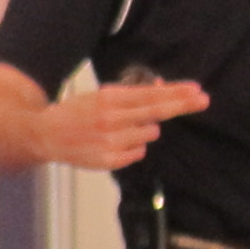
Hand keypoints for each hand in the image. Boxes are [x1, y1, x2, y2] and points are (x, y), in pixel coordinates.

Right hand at [56, 75, 206, 168]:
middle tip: (203, 100)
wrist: (46, 135)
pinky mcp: (110, 161)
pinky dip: (133, 146)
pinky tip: (115, 142)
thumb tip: (161, 87)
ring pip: (150, 133)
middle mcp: (112, 119)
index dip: (175, 93)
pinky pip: (138, 152)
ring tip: (122, 128)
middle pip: (156, 111)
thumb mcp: (101, 95)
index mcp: (108, 98)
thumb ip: (130, 94)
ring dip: (145, 129)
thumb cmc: (77, 112)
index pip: (150, 95)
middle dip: (181, 105)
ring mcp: (112, 142)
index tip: (196, 90)